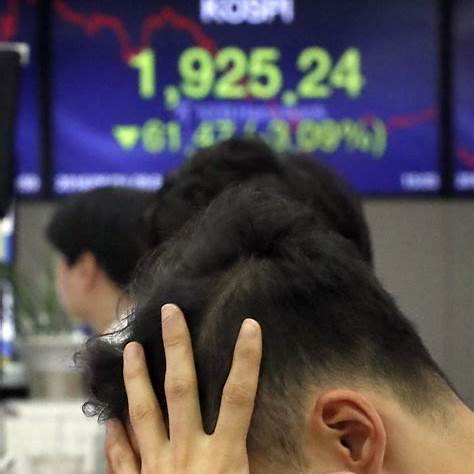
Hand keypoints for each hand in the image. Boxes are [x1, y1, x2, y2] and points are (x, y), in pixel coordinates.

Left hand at [105, 303, 261, 472]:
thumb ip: (268, 460)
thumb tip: (297, 432)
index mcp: (224, 456)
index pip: (238, 397)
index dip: (246, 359)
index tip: (249, 325)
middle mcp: (188, 454)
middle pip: (181, 390)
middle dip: (177, 348)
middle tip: (169, 312)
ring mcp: (158, 469)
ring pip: (144, 414)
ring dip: (136, 378)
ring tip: (131, 348)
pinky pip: (123, 458)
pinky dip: (116, 437)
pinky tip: (110, 420)